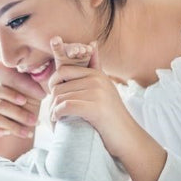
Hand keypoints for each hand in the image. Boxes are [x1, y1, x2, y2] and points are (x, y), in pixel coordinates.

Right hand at [0, 57, 45, 147]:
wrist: (22, 145)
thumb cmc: (26, 119)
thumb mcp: (31, 99)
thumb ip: (24, 82)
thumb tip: (12, 63)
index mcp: (0, 95)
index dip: (12, 94)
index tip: (24, 100)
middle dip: (18, 113)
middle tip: (33, 120)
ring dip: (12, 125)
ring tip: (27, 132)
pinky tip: (4, 134)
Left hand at [48, 42, 134, 156]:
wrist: (128, 138)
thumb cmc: (111, 116)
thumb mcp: (104, 88)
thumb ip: (95, 68)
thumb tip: (92, 43)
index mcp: (96, 74)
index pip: (63, 70)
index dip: (53, 83)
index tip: (53, 97)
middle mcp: (97, 80)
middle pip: (59, 86)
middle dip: (52, 101)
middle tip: (52, 113)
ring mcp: (97, 93)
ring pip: (60, 97)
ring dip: (53, 110)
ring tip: (55, 119)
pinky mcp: (95, 108)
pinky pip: (65, 106)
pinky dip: (57, 114)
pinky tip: (57, 120)